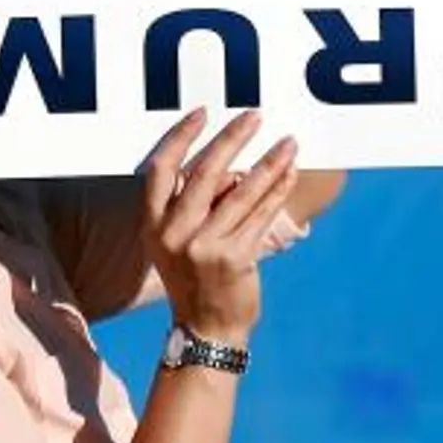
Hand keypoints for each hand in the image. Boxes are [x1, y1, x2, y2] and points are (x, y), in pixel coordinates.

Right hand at [140, 109, 300, 347]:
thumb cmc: (194, 278)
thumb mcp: (177, 242)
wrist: (206, 329)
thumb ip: (195, 205)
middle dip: (232, 138)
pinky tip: (289, 173)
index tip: (203, 113)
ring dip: (268, 162)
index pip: (161, 169)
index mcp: (153, 226)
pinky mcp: (234, 258)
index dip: (180, 137)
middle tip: (254, 116)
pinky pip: (261, 215)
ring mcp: (204, 247)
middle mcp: (173, 234)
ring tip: (288, 143)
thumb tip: (231, 164)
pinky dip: (277, 191)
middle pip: (204, 173)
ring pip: (241, 192)